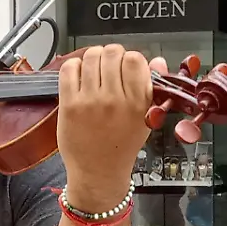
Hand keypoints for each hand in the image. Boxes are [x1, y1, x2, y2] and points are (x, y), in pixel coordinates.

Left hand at [56, 44, 167, 211]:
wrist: (98, 172)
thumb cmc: (122, 145)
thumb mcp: (145, 118)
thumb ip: (152, 87)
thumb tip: (157, 60)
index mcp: (138, 102)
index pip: (135, 59)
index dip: (129, 58)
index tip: (125, 66)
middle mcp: (115, 100)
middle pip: (111, 53)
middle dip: (110, 55)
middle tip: (108, 67)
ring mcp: (90, 102)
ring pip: (90, 57)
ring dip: (92, 58)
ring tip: (93, 71)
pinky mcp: (69, 105)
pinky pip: (69, 70)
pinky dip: (73, 67)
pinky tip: (78, 77)